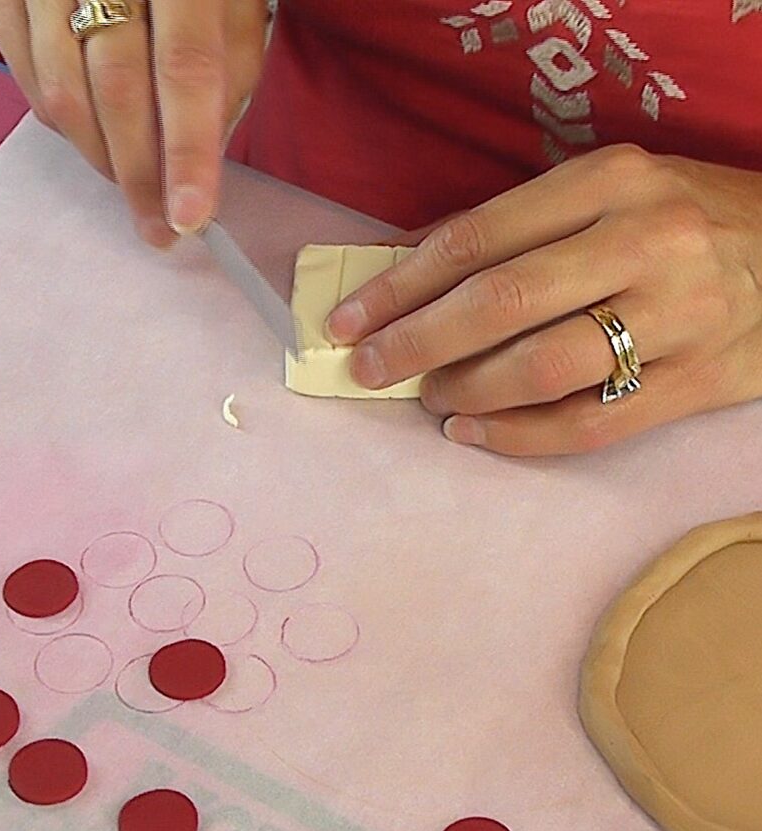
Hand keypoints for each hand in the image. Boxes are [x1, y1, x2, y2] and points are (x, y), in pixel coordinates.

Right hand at [0, 0, 268, 246]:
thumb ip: (231, 64)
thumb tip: (207, 150)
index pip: (186, 69)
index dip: (188, 151)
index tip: (190, 217)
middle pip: (117, 92)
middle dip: (140, 176)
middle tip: (159, 228)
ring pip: (62, 92)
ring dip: (100, 158)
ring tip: (131, 185)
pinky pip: (25, 74)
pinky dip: (60, 122)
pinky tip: (92, 136)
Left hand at [326, 145, 761, 455]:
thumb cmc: (679, 218)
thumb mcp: (602, 192)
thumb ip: (509, 226)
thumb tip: (402, 265)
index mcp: (609, 181)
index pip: (476, 239)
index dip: (400, 287)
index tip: (349, 321)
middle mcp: (644, 242)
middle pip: (501, 304)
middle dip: (417, 344)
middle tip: (372, 370)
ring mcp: (676, 316)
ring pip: (542, 369)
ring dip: (466, 391)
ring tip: (431, 398)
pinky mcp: (694, 381)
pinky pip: (588, 425)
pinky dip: (517, 437)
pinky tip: (474, 433)